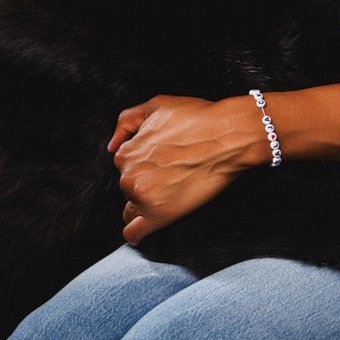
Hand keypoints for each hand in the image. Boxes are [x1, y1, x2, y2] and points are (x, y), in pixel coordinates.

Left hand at [107, 94, 253, 244]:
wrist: (228, 136)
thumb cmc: (198, 119)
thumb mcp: (156, 105)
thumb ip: (126, 121)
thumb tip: (111, 145)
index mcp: (127, 153)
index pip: (125, 166)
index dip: (144, 162)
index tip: (161, 160)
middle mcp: (129, 176)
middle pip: (128, 187)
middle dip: (145, 181)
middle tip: (171, 172)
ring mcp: (143, 197)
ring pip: (133, 208)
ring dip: (146, 202)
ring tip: (170, 192)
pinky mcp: (159, 216)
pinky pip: (134, 233)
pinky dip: (137, 233)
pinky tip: (147, 224)